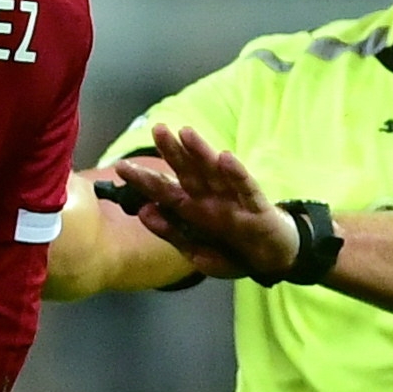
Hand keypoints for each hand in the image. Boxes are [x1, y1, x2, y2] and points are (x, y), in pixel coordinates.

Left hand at [98, 123, 298, 279]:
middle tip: (158, 129)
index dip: (144, 179)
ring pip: (215, 172)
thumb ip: (171, 232)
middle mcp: (210, 199)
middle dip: (172, 151)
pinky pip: (246, 188)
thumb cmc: (232, 252)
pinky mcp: (257, 207)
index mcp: (193, 209)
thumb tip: (144, 212)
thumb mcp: (196, 252)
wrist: (272, 262)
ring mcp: (233, 200)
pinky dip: (236, 174)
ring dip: (201, 152)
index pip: (165, 190)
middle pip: (188, 172)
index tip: (121, 168)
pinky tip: (225, 158)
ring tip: (187, 134)